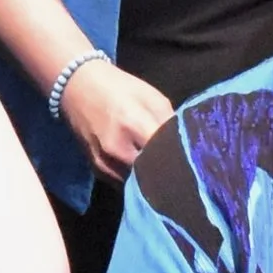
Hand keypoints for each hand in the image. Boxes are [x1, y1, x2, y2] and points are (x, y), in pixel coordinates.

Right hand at [60, 53, 174, 185]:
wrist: (77, 86)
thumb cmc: (120, 88)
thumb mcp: (152, 97)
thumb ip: (170, 123)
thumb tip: (185, 147)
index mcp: (134, 124)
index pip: (166, 155)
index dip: (181, 160)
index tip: (194, 163)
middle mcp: (117, 149)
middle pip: (153, 175)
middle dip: (168, 173)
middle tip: (183, 171)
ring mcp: (104, 163)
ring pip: (138, 185)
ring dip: (152, 180)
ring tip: (166, 174)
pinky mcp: (97, 171)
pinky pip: (124, 184)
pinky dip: (136, 180)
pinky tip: (145, 173)